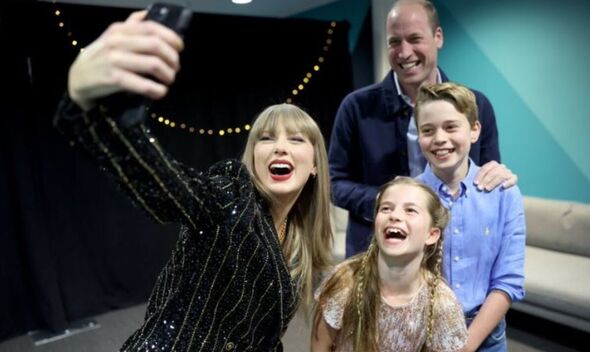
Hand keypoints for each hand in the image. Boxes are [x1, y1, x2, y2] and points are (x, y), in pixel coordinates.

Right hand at [67, 11, 183, 110]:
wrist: (78, 77)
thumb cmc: (101, 56)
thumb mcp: (112, 37)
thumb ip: (130, 26)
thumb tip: (146, 14)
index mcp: (120, 30)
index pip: (152, 28)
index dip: (171, 38)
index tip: (180, 48)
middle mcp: (117, 42)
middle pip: (156, 46)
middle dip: (172, 58)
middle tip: (175, 68)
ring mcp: (115, 60)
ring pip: (153, 64)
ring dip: (168, 75)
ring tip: (169, 80)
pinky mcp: (114, 79)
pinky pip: (143, 84)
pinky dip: (157, 90)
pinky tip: (160, 92)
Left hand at [474, 160, 517, 190]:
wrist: (499, 187)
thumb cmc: (487, 182)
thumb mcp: (482, 178)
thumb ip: (477, 179)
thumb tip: (467, 183)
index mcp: (493, 164)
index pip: (485, 168)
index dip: (479, 176)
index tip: (475, 183)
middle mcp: (501, 167)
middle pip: (493, 172)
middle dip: (485, 180)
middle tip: (480, 188)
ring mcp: (508, 172)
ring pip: (501, 175)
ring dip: (493, 183)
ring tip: (487, 189)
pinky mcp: (513, 178)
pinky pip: (513, 179)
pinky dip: (508, 182)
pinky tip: (502, 187)